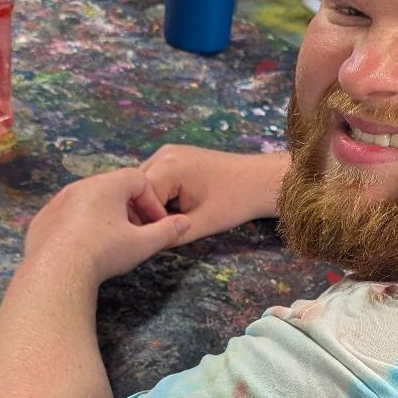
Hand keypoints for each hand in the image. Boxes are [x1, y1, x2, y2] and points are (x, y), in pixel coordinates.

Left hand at [24, 168, 190, 285]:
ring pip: (87, 201)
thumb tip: (185, 223)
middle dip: (128, 208)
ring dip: (103, 216)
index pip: (137, 179)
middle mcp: (80, 186)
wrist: (56, 271)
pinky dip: (78, 226)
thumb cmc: (104, 252)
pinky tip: (82, 248)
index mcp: (106, 185)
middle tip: (134, 233)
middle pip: (111, 188)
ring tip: (109, 242)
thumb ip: (166, 231)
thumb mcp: (142, 244)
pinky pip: (66, 216)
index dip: (151, 201)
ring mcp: (57, 201)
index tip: (155, 223)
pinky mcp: (42, 219)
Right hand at [137, 143, 288, 241]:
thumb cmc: (236, 201)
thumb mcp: (201, 224)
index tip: (157, 238)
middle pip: (137, 190)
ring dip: (150, 205)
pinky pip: (155, 179)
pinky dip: (159, 196)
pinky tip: (172, 210)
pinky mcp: (174, 157)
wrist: (260, 181)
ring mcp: (168, 153)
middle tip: (159, 234)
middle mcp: (164, 154)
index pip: (137, 199)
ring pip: (144, 186)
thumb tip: (145, 245)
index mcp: (169, 167)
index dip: (144, 222)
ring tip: (167, 222)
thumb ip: (170, 235)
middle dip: (145, 213)